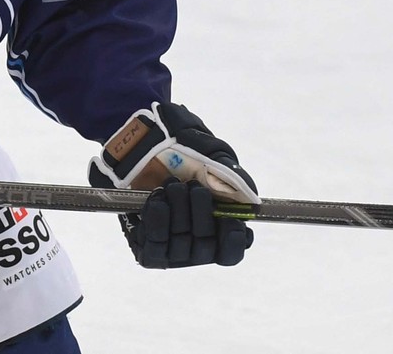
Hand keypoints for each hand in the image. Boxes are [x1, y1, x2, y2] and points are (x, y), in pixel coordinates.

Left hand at [89, 102, 256, 267]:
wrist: (141, 140)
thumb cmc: (181, 146)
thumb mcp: (213, 153)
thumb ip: (233, 174)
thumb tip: (251, 197)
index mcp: (218, 224)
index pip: (231, 252)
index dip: (232, 241)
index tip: (231, 222)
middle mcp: (195, 241)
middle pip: (207, 249)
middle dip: (201, 216)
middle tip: (193, 187)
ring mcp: (170, 246)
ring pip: (181, 248)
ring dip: (178, 214)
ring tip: (171, 186)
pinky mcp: (145, 245)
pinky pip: (154, 250)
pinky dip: (157, 224)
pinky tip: (157, 201)